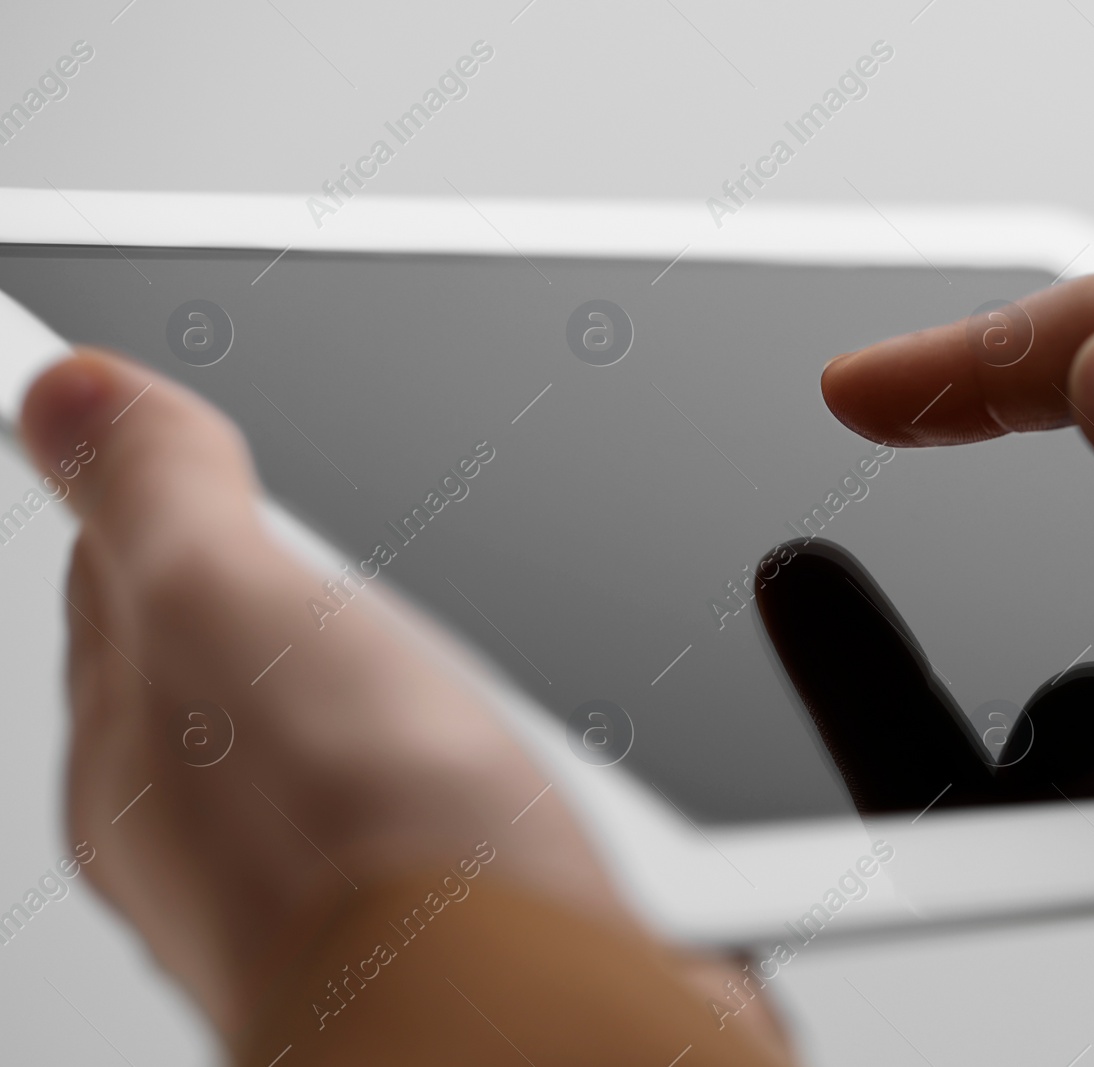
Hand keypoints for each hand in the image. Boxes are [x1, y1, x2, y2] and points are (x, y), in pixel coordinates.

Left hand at [17, 349, 746, 1038]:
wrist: (518, 1012)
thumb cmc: (355, 852)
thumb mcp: (224, 604)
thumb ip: (154, 491)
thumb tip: (62, 392)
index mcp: (139, 745)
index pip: (120, 580)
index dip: (157, 486)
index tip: (183, 427)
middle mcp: (233, 818)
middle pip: (239, 655)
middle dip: (280, 572)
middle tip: (296, 507)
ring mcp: (357, 855)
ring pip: (356, 716)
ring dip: (392, 654)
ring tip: (411, 610)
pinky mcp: (469, 881)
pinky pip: (454, 776)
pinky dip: (480, 733)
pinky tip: (515, 722)